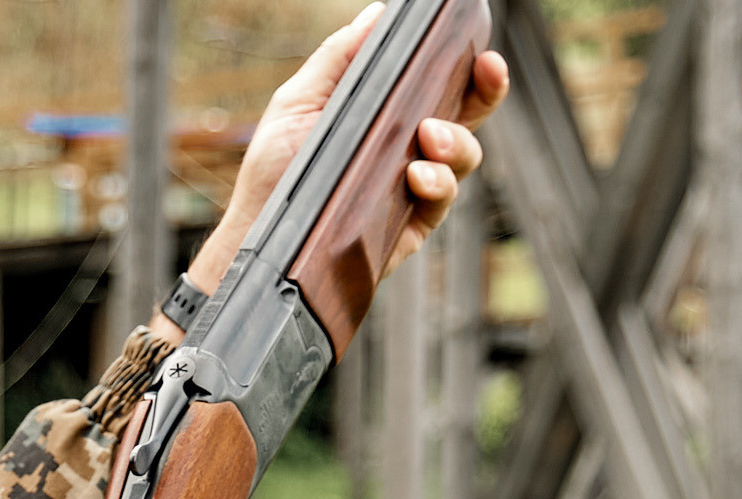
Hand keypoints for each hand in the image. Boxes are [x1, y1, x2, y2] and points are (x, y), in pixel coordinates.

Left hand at [152, 3, 509, 339]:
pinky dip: (438, 183)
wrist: (254, 234)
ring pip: (464, 158)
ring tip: (429, 138)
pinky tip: (418, 175)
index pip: (444, 87)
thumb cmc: (273, 170)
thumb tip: (379, 14)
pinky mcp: (410, 226)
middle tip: (486, 73)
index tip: (483, 54)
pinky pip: (442, 201)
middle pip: (467, 117)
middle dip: (486, 93)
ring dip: (457, 141)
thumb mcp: (298, 102)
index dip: (472, 70)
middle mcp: (410, 149)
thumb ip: (338, 59)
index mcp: (391, 116)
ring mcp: (414, 188)